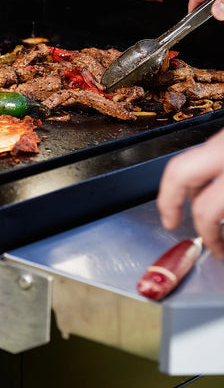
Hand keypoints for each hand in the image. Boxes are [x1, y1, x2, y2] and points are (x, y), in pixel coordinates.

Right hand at [157, 128, 223, 259]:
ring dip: (186, 188)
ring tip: (193, 208)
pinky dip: (201, 174)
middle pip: (176, 173)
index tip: (215, 249)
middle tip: (170, 221)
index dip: (208, 236)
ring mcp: (223, 138)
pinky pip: (206, 154)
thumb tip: (219, 230)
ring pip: (189, 161)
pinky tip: (209, 187)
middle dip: (168, 202)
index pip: (204, 210)